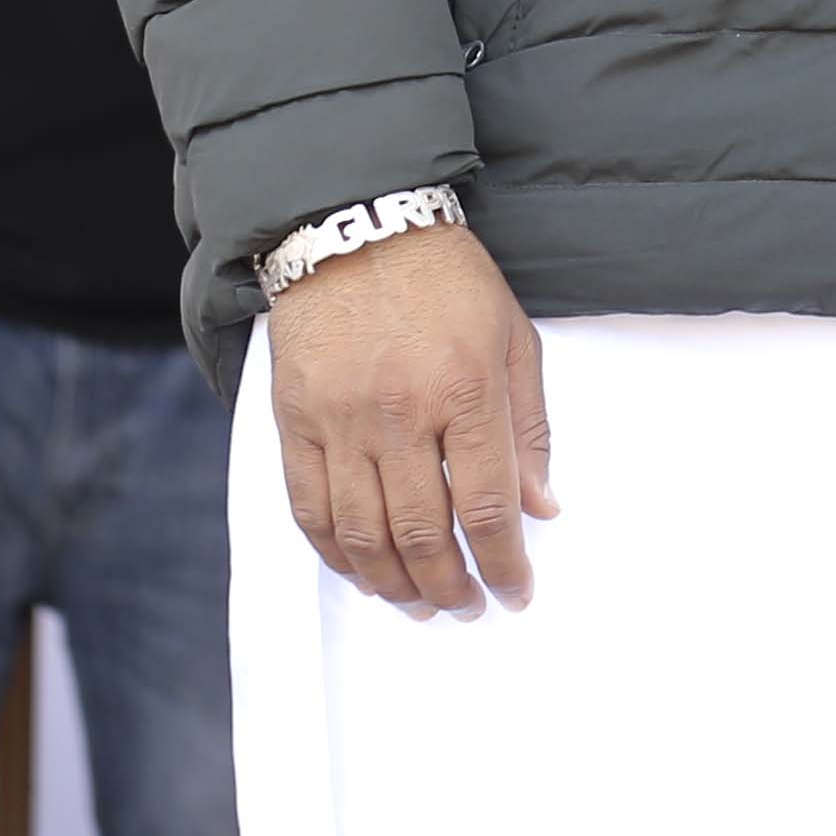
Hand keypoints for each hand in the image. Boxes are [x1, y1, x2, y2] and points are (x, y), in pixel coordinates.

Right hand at [265, 218, 553, 616]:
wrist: (357, 228)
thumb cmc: (447, 281)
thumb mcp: (515, 340)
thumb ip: (530, 428)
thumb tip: (541, 507)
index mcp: (465, 391)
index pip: (486, 506)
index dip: (504, 564)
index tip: (516, 592)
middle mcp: (399, 414)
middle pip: (421, 534)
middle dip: (449, 586)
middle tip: (467, 608)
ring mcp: (340, 421)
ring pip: (362, 534)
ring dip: (394, 584)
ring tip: (420, 603)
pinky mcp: (294, 421)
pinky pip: (309, 509)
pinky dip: (335, 553)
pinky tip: (362, 572)